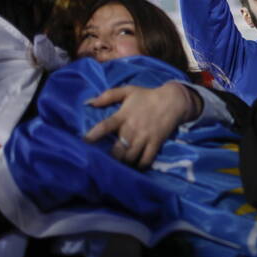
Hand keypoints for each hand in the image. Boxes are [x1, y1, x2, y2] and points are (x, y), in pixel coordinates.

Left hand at [85, 81, 202, 168]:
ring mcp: (145, 137)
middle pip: (117, 150)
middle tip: (105, 161)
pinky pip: (146, 160)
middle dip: (110, 158)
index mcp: (123, 115)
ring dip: (124, 163)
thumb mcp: (128, 90)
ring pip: (130, 157)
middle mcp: (132, 128)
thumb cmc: (147, 96)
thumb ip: (108, 95)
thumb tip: (89, 102)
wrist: (172, 100)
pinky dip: (139, 166)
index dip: (93, 135)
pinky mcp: (156, 143)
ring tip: (119, 166)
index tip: (84, 143)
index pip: (105, 126)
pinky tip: (135, 166)